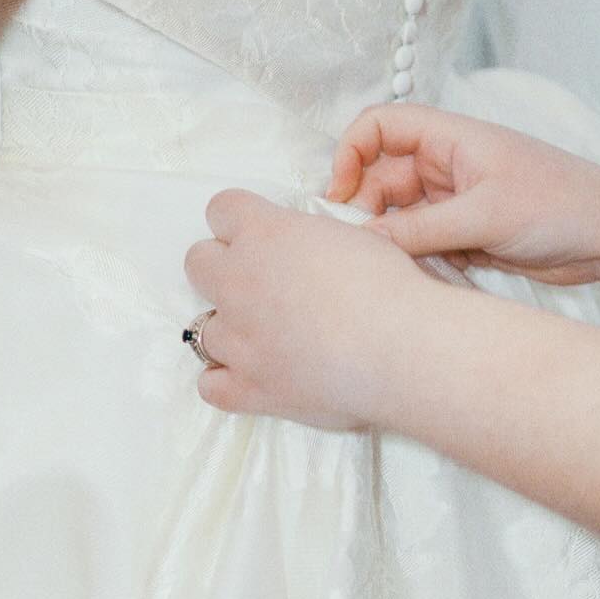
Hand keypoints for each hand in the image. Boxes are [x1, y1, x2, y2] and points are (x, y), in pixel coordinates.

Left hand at [183, 189, 443, 429]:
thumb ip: (308, 241)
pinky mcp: (249, 388)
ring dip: (231, 329)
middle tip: (262, 284)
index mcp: (264, 234)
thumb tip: (302, 253)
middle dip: (223, 269)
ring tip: (269, 337)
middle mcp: (238, 282)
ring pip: (202, 328)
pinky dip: (226, 380)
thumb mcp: (350, 237)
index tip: (261, 235)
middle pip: (197, 262)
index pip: (221, 209)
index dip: (240, 222)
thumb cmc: (390, 287)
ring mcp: (238, 340)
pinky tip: (252, 374)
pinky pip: (210, 386)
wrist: (402, 349)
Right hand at [328, 104, 599, 286]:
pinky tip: (437, 279)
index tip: (338, 196)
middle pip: (379, 180)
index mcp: (451, 138)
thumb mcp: (484, 217)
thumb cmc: (562, 206)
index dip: (349, 154)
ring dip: (396, 245)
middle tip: (364, 251)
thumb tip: (360, 241)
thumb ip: (418, 230)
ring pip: (399, 220)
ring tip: (407, 270)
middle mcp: (447, 165)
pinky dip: (421, 263)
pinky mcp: (466, 235)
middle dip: (367, 213)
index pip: (378, 127)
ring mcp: (455, 201)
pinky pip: (423, 247)